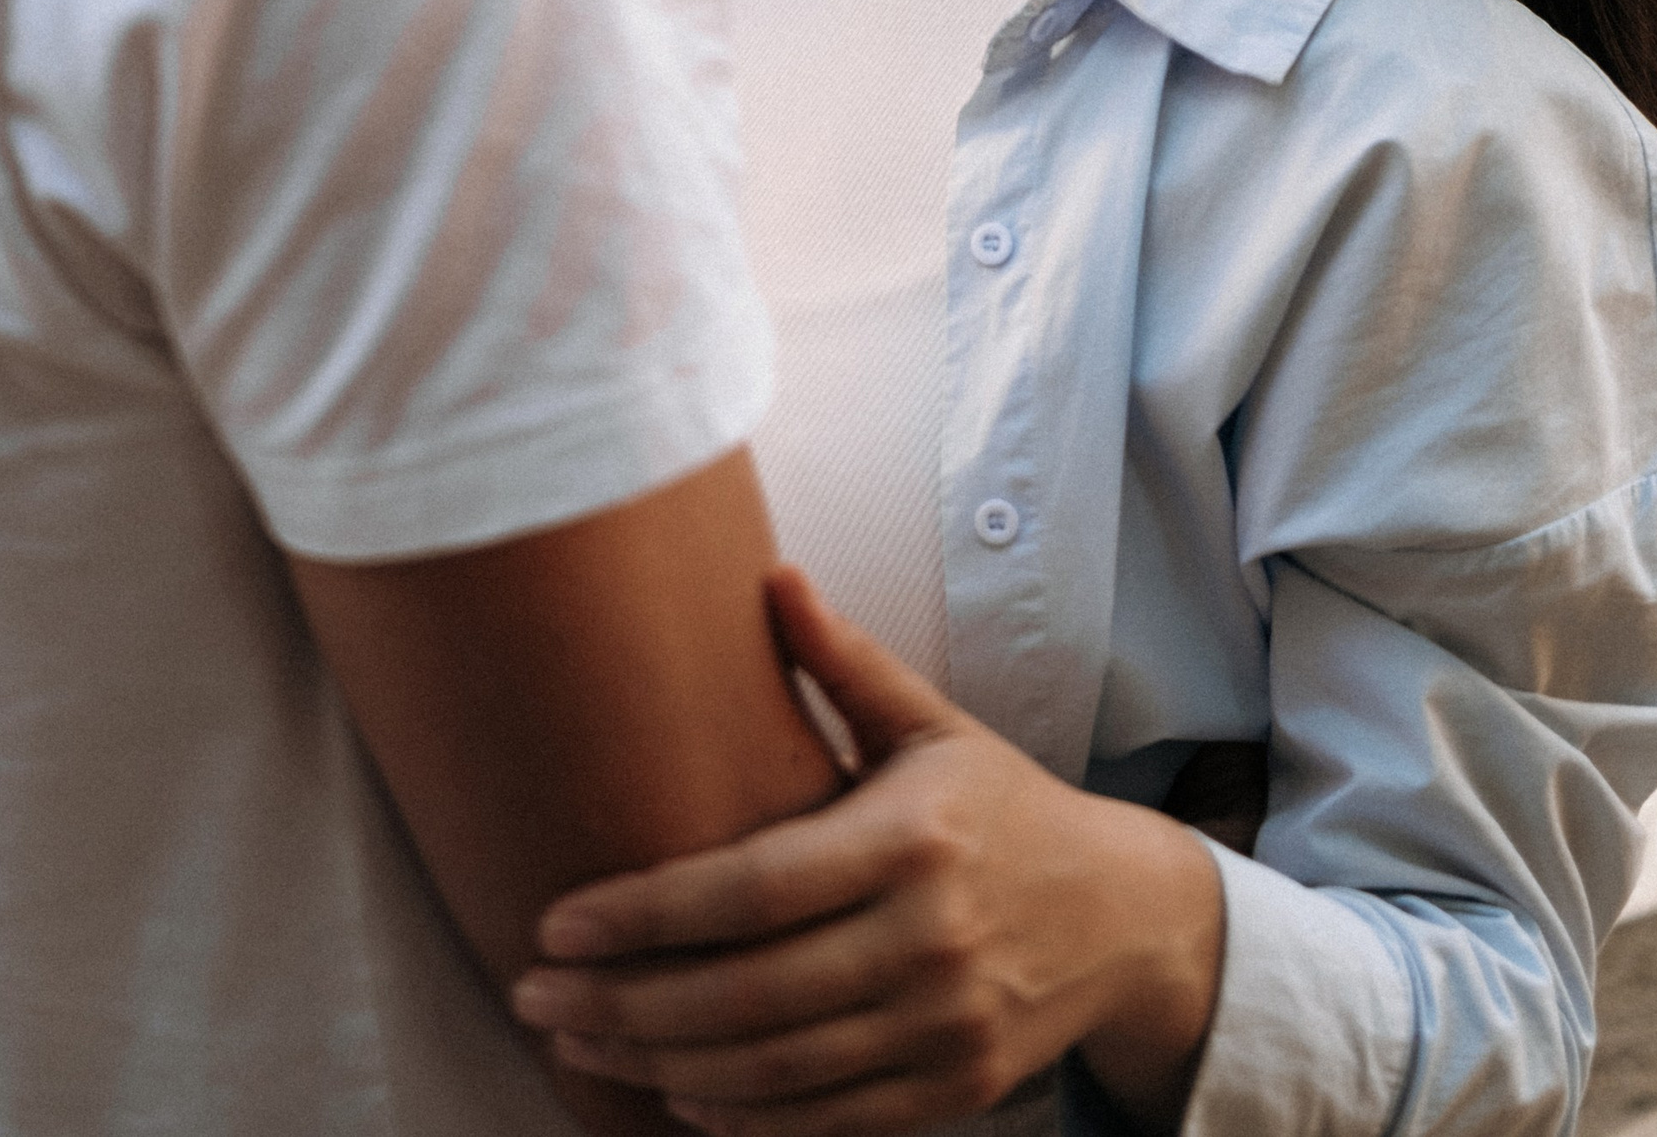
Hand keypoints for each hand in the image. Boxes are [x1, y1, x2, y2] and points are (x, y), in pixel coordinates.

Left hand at [511, 568, 1224, 1136]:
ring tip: (577, 1045)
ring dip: (659, 1065)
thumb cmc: (1003, 807)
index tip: (557, 921)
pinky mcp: (950, 1090)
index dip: (647, 913)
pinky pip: (824, 1120)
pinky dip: (740, 1116)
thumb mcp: (932, 724)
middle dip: (623, 1004)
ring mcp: (940, 1025)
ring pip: (774, 1068)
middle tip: (534, 997)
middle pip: (747, 993)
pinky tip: (672, 1091)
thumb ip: (843, 662)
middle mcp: (927, 938)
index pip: (753, 889)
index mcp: (912, 837)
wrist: (1123, 916)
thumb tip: (771, 574)